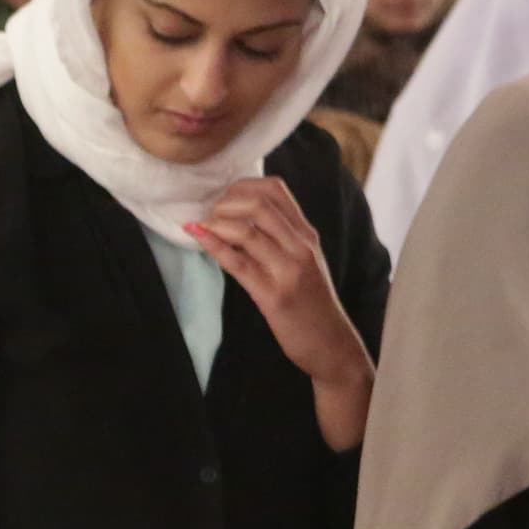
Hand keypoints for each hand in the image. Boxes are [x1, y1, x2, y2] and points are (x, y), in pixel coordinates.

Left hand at [185, 179, 370, 446]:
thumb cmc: (311, 302)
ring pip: (247, 232)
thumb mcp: (302, 261)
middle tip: (208, 213)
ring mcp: (288, 270)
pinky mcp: (273, 296)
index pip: (275, 190)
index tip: (223, 197)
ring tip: (200, 226)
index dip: (242, 186)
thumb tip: (242, 217)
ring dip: (215, 223)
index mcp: (307, 234)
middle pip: (258, 204)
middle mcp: (300, 246)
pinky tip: (198, 238)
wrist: (330, 342)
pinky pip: (239, 264)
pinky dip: (214, 246)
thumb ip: (281, 238)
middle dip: (225, 203)